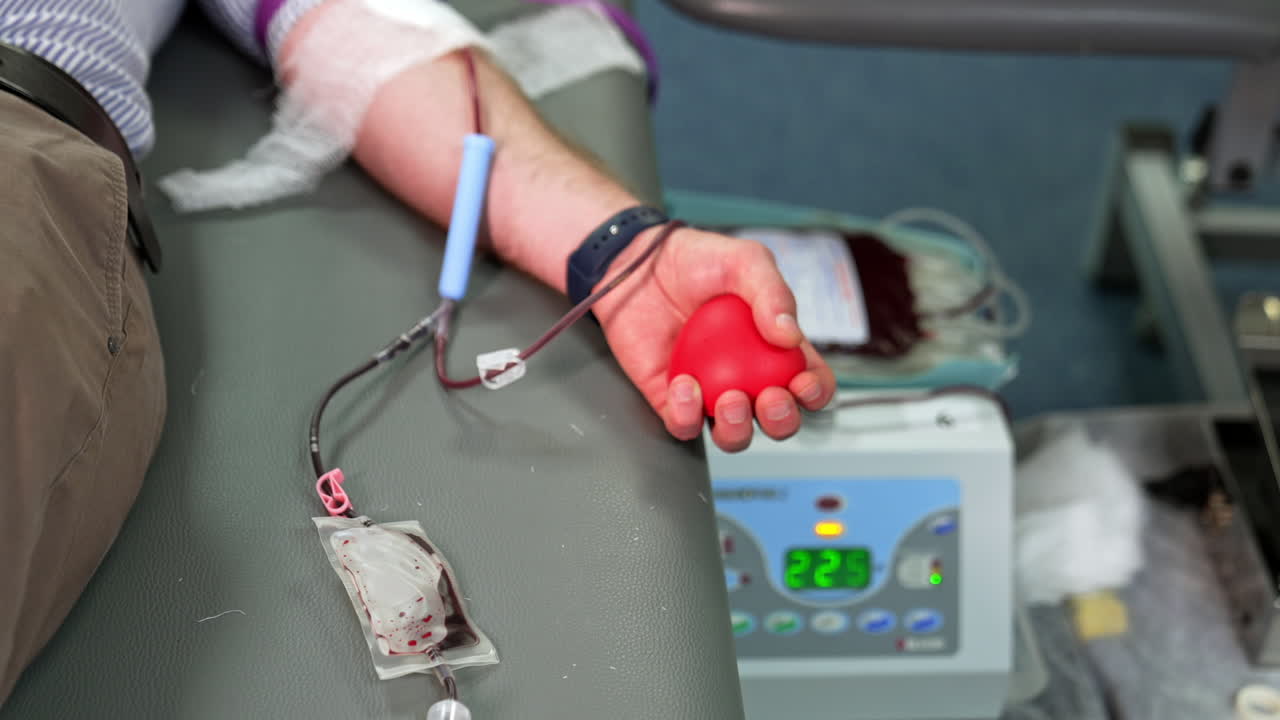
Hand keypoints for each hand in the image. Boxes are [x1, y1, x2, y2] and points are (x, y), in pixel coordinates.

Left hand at [593, 226, 836, 451]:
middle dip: (781, 421)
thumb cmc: (696, 260)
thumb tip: (790, 336)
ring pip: (734, 435)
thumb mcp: (745, 261)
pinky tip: (685, 385)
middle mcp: (747, 377)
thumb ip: (773, 293)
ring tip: (730, 398)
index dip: (815, 392)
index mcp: (774, 348)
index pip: (808, 383)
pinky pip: (684, 425)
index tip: (803, 383)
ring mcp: (710, 392)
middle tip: (770, 398)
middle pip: (777, 420)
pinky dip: (687, 415)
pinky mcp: (671, 399)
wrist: (638, 264)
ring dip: (738, 429)